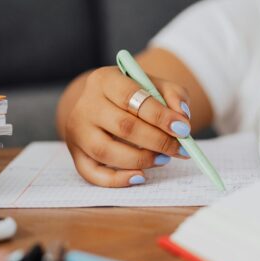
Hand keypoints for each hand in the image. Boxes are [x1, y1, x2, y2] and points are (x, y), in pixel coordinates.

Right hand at [63, 66, 191, 186]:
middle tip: (179, 148)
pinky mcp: (76, 154)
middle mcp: (85, 104)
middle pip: (122, 126)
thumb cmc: (135, 95)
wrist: (106, 104)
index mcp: (104, 80)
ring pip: (106, 151)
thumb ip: (173, 95)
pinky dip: (117, 180)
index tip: (183, 129)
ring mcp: (77, 131)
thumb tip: (182, 117)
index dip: (159, 115)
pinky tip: (140, 176)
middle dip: (157, 140)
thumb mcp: (155, 85)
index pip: (131, 97)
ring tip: (163, 159)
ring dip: (141, 159)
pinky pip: (92, 173)